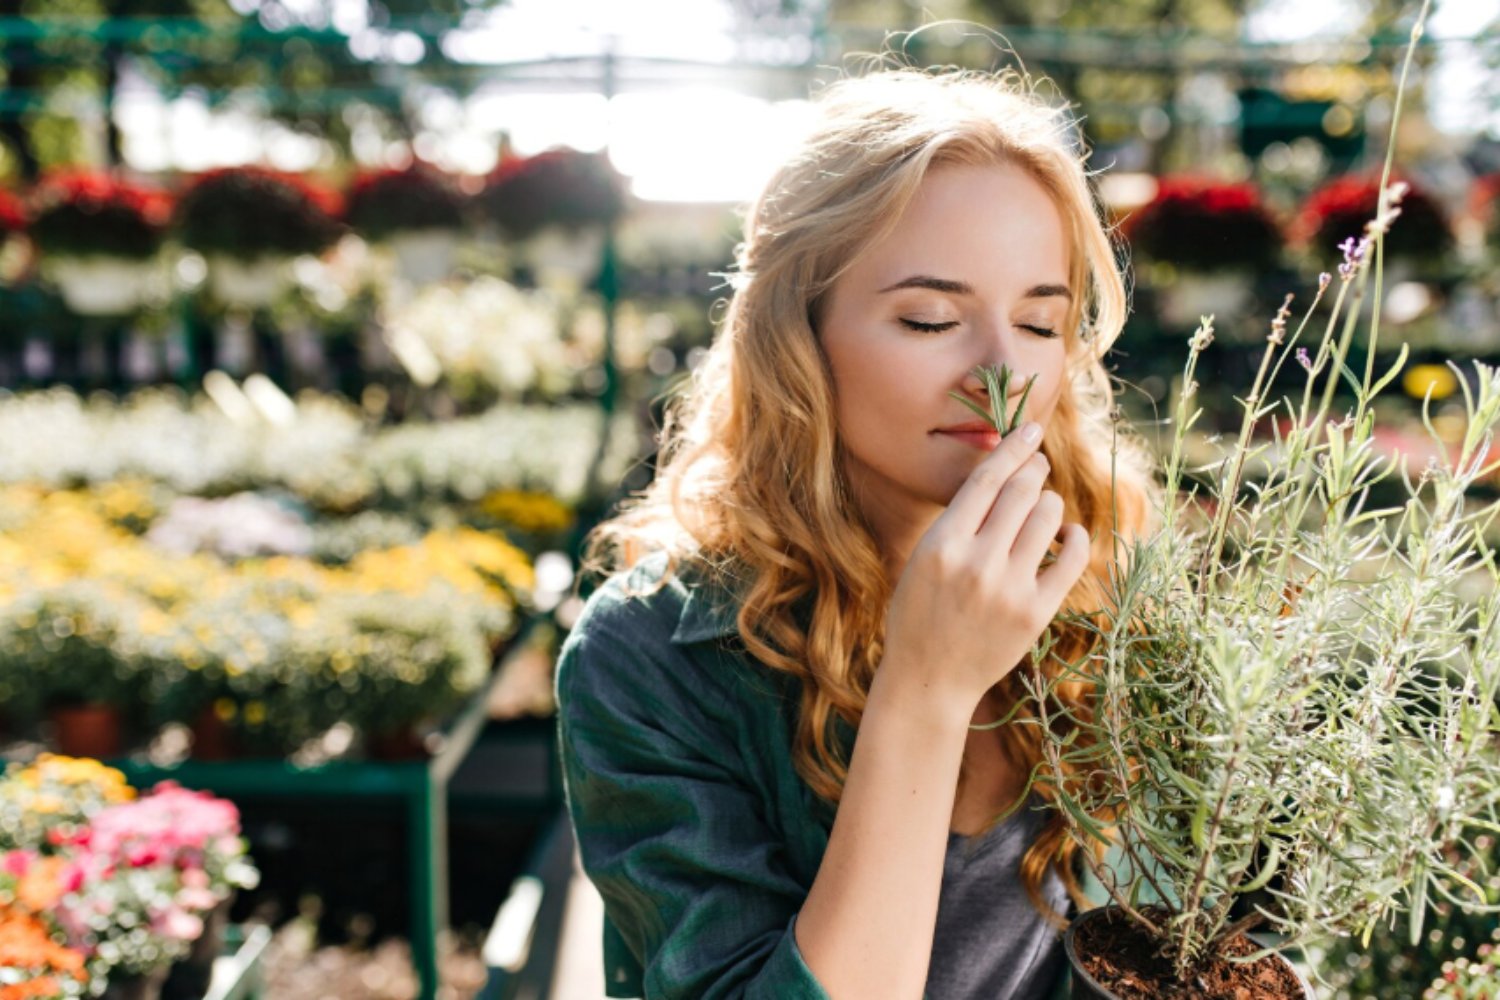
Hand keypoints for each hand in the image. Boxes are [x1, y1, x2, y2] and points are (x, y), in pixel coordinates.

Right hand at [879, 422, 1091, 715]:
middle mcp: (976, 562)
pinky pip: (1071, 559)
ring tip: (1042, 508)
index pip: (986, 479)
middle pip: (1021, 490)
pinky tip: (1067, 536)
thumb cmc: (920, 613)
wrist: (929, 679)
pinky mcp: (1036, 612)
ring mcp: (1009, 589)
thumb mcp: (922, 559)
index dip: (1013, 447)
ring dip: (1049, 503)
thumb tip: (1005, 472)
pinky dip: (1075, 538)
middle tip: (1038, 466)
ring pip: (1048, 517)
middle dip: (1035, 470)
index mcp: (941, 544)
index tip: (1030, 430)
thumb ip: (959, 520)